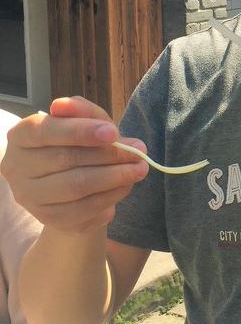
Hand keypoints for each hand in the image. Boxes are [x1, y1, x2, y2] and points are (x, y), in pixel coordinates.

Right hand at [0, 96, 148, 233]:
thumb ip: (81, 111)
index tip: (113, 132)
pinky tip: (125, 186)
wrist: (72, 185)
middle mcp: (17, 168)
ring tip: (139, 169)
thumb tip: (64, 104)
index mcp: (21, 136)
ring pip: (77, 187)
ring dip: (115, 178)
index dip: (80, 131)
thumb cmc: (76, 145)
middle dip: (109, 155)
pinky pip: (84, 210)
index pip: (46, 131)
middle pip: (66, 160)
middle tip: (139, 153)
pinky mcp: (49, 219)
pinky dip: (110, 197)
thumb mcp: (84, 122)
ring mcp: (30, 197)